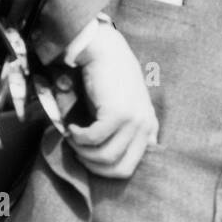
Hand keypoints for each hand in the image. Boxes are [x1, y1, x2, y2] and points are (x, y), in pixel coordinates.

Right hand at [65, 23, 158, 178]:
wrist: (104, 51)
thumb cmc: (106, 82)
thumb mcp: (119, 111)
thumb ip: (119, 135)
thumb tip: (100, 164)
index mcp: (148, 129)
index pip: (130, 168)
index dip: (104, 171)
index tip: (87, 159)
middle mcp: (146, 127)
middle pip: (119, 170)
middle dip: (93, 166)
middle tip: (77, 152)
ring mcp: (135, 121)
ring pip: (105, 157)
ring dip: (82, 151)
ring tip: (73, 136)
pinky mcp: (119, 114)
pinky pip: (93, 139)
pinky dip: (78, 137)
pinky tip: (72, 127)